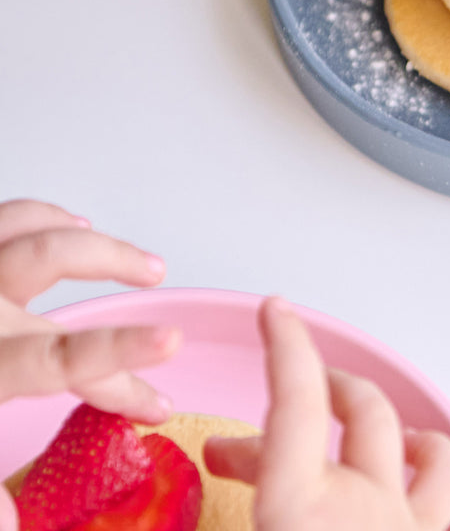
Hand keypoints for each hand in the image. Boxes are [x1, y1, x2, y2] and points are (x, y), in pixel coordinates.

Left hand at [0, 200, 179, 530]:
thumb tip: (14, 530)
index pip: (58, 359)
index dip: (118, 367)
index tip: (166, 375)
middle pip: (52, 262)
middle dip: (117, 264)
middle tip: (159, 291)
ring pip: (34, 228)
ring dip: (94, 240)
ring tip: (138, 260)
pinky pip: (7, 216)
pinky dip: (46, 216)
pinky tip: (69, 225)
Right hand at [205, 297, 449, 530]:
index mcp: (300, 512)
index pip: (298, 400)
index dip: (287, 344)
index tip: (278, 311)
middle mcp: (365, 513)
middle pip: (359, 412)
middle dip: (318, 391)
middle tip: (275, 416)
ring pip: (432, 454)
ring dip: (400, 431)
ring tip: (374, 433)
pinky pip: (446, 500)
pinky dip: (428, 478)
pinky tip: (406, 490)